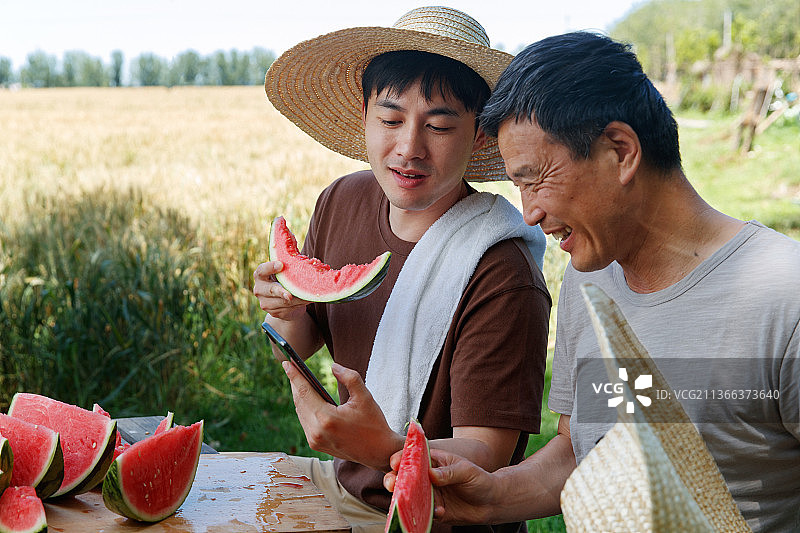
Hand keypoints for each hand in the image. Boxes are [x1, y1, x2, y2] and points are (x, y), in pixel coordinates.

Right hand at [253, 261, 308, 320]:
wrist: (283, 301)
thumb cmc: (285, 280)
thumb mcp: (284, 272)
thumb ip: (288, 265)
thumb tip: (309, 259)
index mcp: (260, 276)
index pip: (261, 271)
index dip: (270, 268)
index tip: (281, 265)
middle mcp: (259, 290)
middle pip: (270, 290)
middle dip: (281, 292)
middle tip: (289, 295)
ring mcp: (265, 303)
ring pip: (284, 302)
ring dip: (298, 298)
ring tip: (309, 294)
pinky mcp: (274, 313)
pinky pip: (289, 308)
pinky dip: (300, 304)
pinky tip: (308, 299)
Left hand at [284, 360, 404, 470]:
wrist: (379, 452)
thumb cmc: (374, 423)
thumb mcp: (365, 396)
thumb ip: (349, 377)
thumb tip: (333, 366)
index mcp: (327, 418)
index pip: (305, 391)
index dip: (294, 375)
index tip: (286, 361)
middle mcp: (316, 431)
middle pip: (299, 401)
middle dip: (295, 383)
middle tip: (292, 366)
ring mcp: (314, 440)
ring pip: (300, 411)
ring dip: (299, 395)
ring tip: (298, 379)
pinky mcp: (316, 445)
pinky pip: (304, 421)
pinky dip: (304, 407)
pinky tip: (305, 397)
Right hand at [384, 448, 496, 524]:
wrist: (492, 503)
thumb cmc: (480, 480)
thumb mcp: (467, 471)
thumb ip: (449, 472)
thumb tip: (431, 474)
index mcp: (434, 462)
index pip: (413, 457)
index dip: (402, 458)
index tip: (396, 463)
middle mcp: (428, 478)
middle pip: (405, 477)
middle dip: (395, 480)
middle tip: (393, 484)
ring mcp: (430, 494)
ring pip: (411, 496)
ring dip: (407, 499)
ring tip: (409, 501)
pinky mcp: (435, 510)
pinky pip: (425, 512)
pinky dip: (428, 513)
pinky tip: (440, 511)